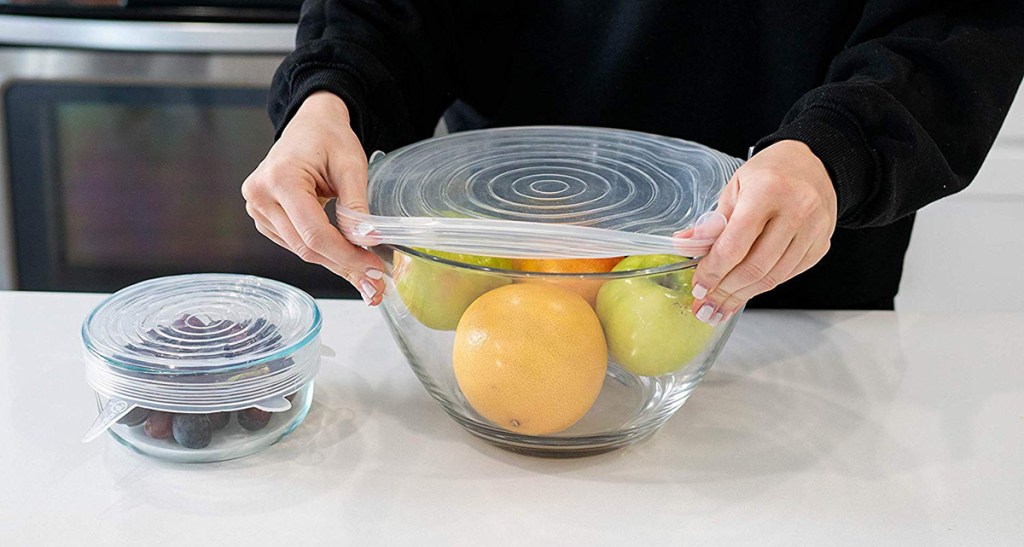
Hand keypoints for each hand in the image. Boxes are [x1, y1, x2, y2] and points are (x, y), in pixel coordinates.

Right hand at [242, 91, 384, 304]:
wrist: (309, 124)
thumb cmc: (328, 138)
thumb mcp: (351, 165)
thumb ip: (357, 204)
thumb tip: (366, 241)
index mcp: (280, 179)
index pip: (314, 233)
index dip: (346, 256)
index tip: (374, 270)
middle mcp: (260, 196)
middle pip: (306, 247)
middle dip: (344, 266)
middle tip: (376, 283)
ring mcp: (257, 208)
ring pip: (301, 250)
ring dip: (335, 263)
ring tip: (366, 273)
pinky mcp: (263, 218)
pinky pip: (295, 243)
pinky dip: (322, 252)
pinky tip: (345, 257)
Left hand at [684, 140, 836, 324]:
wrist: (813, 164)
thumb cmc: (770, 173)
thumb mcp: (734, 187)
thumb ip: (712, 220)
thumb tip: (686, 245)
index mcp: (767, 191)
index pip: (735, 245)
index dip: (713, 271)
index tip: (698, 287)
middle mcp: (796, 211)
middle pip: (755, 267)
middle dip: (725, 292)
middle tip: (705, 307)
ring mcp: (813, 230)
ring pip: (773, 277)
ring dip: (742, 297)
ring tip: (720, 307)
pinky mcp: (821, 245)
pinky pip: (787, 275)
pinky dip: (762, 286)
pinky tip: (744, 293)